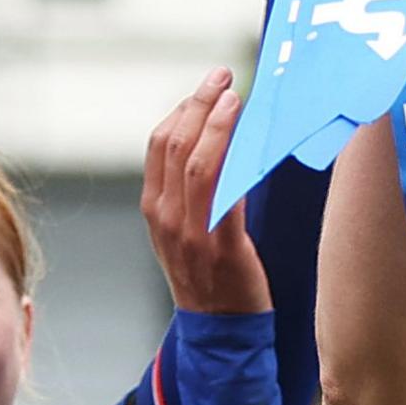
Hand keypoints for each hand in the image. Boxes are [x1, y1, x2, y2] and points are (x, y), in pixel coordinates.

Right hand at [142, 67, 270, 315]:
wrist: (219, 329)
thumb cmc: (211, 274)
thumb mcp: (187, 229)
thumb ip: (193, 191)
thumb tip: (220, 141)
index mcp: (154, 208)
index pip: (157, 144)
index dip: (182, 108)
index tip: (207, 86)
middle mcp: (165, 216)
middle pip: (174, 143)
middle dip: (199, 103)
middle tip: (222, 75)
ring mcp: (189, 232)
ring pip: (196, 162)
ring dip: (217, 122)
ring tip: (235, 97)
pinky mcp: (220, 245)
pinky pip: (224, 192)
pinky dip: (236, 158)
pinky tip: (251, 138)